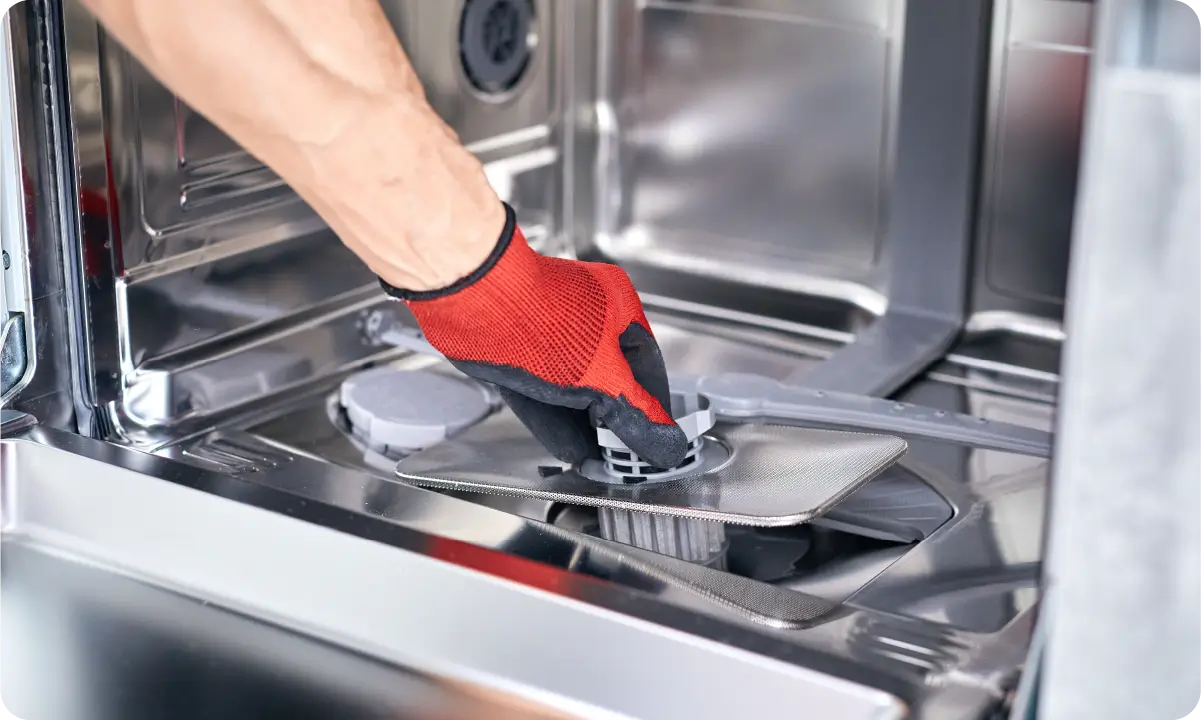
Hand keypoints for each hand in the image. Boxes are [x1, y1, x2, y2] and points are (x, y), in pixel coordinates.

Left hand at [381, 203, 687, 469]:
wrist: (472, 304)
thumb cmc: (538, 319)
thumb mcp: (600, 379)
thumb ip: (634, 416)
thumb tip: (665, 444)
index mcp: (619, 310)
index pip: (647, 371)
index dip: (652, 410)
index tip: (656, 443)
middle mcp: (588, 322)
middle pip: (611, 385)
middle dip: (617, 426)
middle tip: (626, 461)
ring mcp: (552, 339)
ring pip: (577, 395)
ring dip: (588, 432)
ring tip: (601, 465)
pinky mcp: (521, 358)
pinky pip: (547, 399)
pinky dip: (560, 426)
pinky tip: (573, 452)